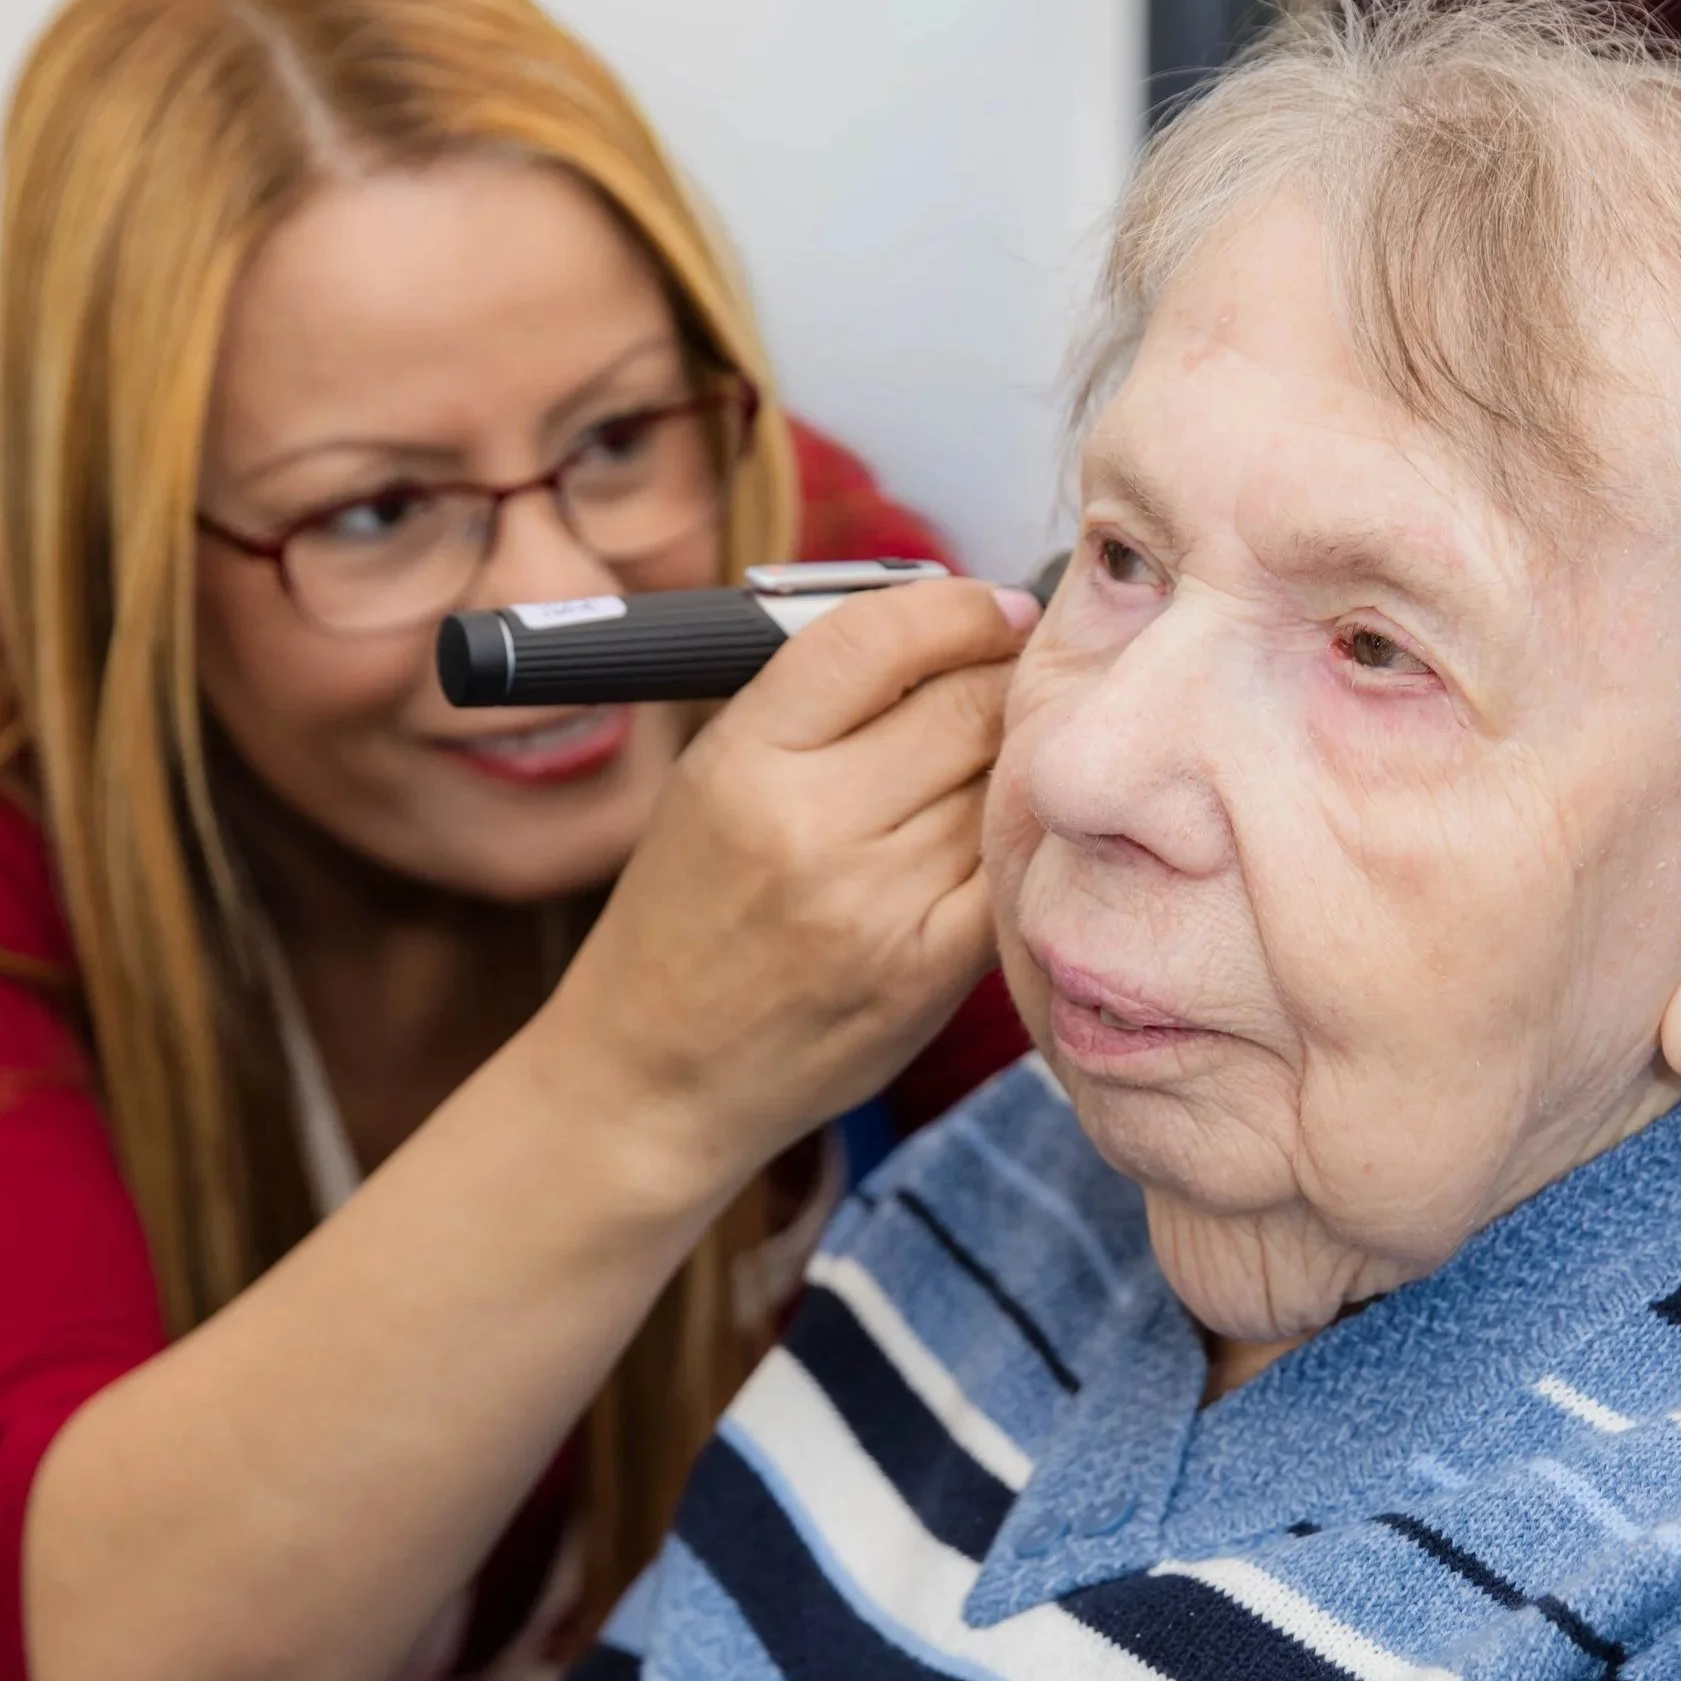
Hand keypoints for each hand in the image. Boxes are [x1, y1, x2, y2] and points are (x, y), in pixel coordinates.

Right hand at [541, 577, 1039, 1190]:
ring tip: (1003, 760)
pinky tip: (1007, 835)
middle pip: (966, 705)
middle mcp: (808, 826)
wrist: (658, 1074)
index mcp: (741, 759)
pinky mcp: (929, 972)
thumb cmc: (688, 912)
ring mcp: (876, 904)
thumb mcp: (710, 778)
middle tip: (1022, 676)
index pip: (876, 637)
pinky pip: (1012, 870)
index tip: (996, 605)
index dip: (957, 606)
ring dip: (1020, 760)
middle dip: (1008, 676)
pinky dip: (1018, 841)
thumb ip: (819, 702)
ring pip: (1001, 784)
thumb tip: (958, 627)